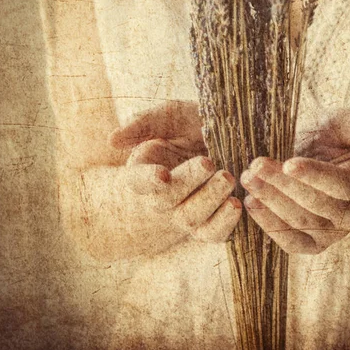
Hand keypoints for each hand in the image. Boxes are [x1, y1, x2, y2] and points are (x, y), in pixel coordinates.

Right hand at [100, 101, 241, 257]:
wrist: (230, 136)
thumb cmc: (192, 124)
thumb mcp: (170, 115)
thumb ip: (144, 123)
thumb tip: (112, 140)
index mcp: (147, 169)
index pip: (137, 181)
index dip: (148, 180)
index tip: (164, 174)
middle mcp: (164, 196)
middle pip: (165, 202)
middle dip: (187, 182)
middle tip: (209, 163)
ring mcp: (187, 212)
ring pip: (190, 219)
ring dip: (209, 201)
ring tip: (228, 177)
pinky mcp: (211, 223)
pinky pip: (213, 234)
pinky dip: (225, 222)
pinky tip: (238, 203)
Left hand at [240, 109, 349, 254]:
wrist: (324, 162)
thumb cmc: (335, 141)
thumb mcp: (345, 124)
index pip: (342, 185)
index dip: (316, 175)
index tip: (289, 162)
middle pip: (317, 204)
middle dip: (283, 184)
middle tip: (256, 164)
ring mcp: (333, 233)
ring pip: (301, 222)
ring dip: (270, 201)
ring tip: (248, 178)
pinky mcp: (313, 243)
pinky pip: (293, 242)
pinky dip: (270, 225)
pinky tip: (251, 202)